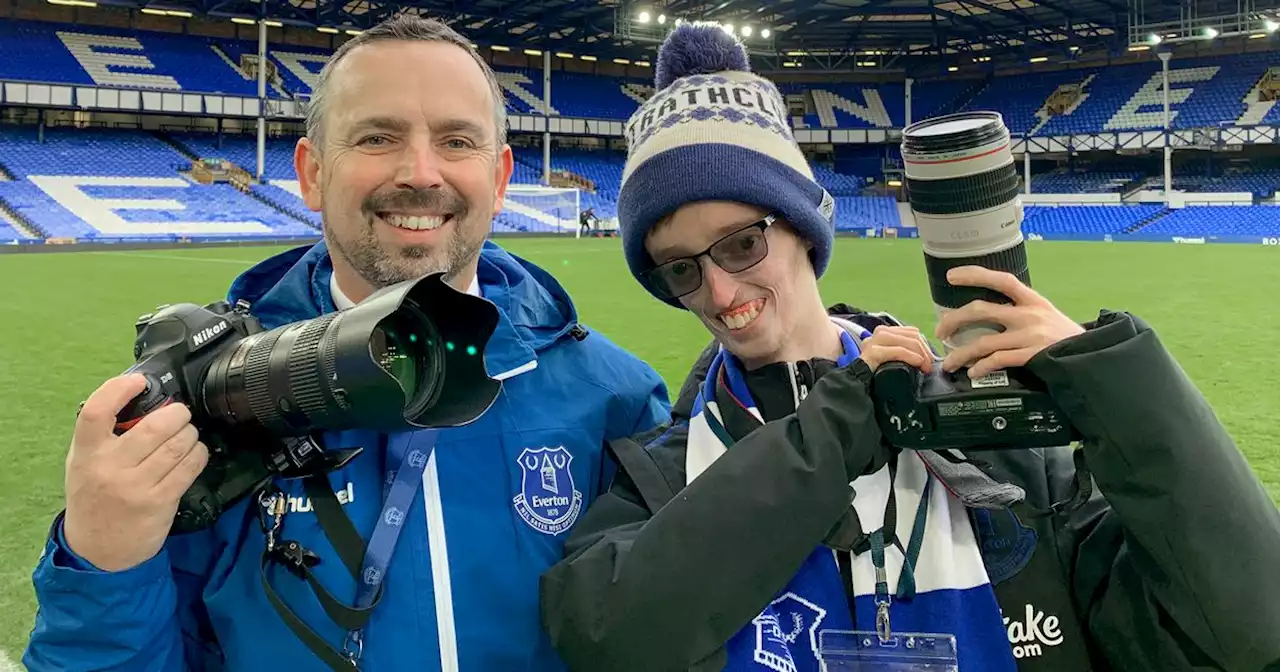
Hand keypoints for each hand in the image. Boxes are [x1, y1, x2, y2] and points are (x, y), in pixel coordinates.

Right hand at [63, 374, 208, 571]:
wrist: (97, 551)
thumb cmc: (93, 497)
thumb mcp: (84, 464)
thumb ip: (102, 436)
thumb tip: (140, 401)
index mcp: (86, 453)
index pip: (95, 412)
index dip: (118, 389)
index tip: (139, 382)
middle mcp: (109, 467)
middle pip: (154, 427)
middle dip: (177, 414)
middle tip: (180, 414)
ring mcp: (136, 486)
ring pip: (177, 446)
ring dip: (190, 434)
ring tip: (188, 434)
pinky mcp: (159, 502)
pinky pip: (189, 468)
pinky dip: (198, 454)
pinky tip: (196, 452)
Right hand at [857, 325, 935, 373]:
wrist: (856, 384)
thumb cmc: (876, 373)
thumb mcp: (893, 358)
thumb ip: (905, 351)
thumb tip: (925, 356)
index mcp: (886, 332)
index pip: (912, 332)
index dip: (925, 345)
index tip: (929, 361)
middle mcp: (879, 333)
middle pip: (912, 335)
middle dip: (925, 350)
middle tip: (929, 366)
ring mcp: (874, 341)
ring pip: (906, 341)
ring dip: (920, 354)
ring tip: (924, 367)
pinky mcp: (871, 352)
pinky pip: (897, 351)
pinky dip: (910, 357)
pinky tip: (917, 364)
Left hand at [935, 266, 1084, 378]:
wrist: (1092, 356)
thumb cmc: (1065, 337)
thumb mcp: (1046, 314)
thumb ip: (1021, 311)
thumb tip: (989, 313)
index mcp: (1033, 300)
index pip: (1002, 280)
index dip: (976, 274)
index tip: (952, 275)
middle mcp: (1029, 314)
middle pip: (982, 310)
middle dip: (955, 319)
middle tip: (940, 330)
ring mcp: (1029, 335)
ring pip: (983, 342)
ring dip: (961, 354)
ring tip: (950, 363)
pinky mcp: (1031, 355)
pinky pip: (997, 360)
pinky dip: (981, 367)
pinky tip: (973, 371)